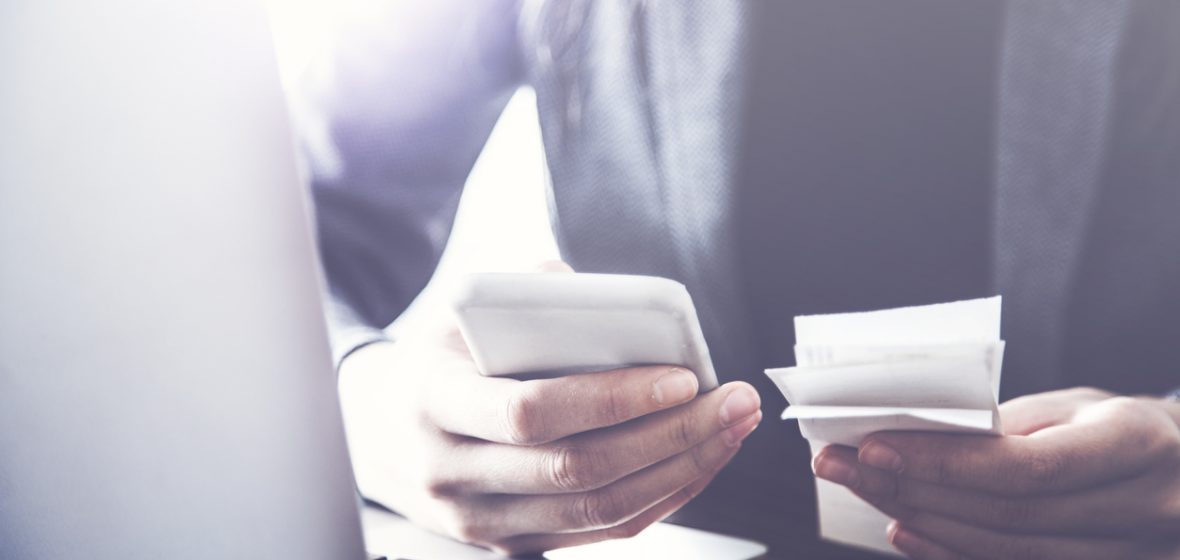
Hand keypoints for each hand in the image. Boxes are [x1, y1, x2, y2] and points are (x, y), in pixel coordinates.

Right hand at [338, 311, 760, 554]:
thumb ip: (528, 292)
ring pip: (598, 512)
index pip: (533, 412)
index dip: (612, 399)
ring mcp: (478, 521)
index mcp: (435, 401)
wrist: (383, 431)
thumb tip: (609, 295)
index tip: (682, 377)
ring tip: (731, 430)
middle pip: (578, 469)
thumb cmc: (439, 360)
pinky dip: (658, 499)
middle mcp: (450, 473)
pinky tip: (697, 463)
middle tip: (733, 403)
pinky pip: (598, 532)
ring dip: (680, 472)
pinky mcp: (509, 546)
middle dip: (672, 438)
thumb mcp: (461, 313)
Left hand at [812, 387, 1179, 559]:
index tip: (872, 447)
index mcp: (1137, 441)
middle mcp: (1143, 505)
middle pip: (1006, 513)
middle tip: (844, 467)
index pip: (1024, 466)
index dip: (941, 463)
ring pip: (1007, 551)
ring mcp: (1133, 553)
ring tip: (866, 494)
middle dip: (913, 489)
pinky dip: (952, 553)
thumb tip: (916, 434)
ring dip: (924, 523)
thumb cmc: (1117, 427)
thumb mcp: (1076, 407)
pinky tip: (906, 531)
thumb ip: (1007, 424)